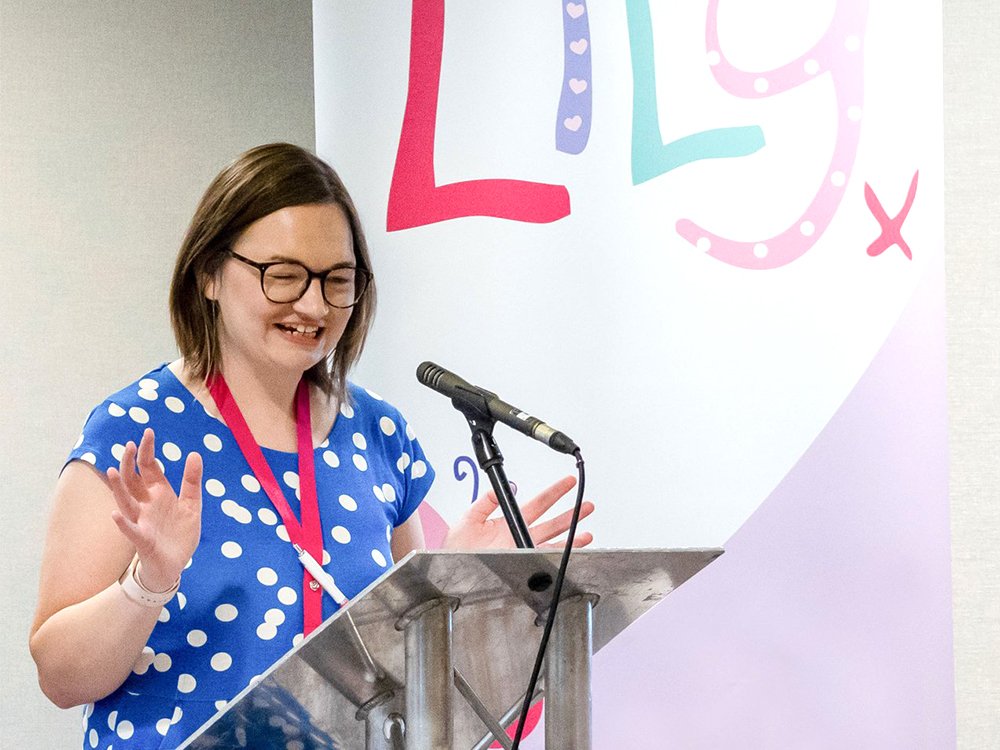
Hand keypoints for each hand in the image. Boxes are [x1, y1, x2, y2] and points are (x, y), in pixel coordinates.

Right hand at [107, 428, 202, 590]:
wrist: (174, 565)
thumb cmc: (179, 534)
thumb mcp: (192, 505)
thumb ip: (192, 481)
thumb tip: (194, 454)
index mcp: (159, 494)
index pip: (150, 468)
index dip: (147, 451)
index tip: (147, 432)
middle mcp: (146, 505)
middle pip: (133, 480)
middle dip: (130, 463)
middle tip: (129, 445)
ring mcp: (142, 522)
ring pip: (126, 502)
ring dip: (119, 488)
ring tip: (113, 471)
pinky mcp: (142, 540)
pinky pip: (131, 530)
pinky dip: (122, 523)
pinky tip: (114, 514)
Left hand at [443, 475, 593, 550]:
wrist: (448, 568)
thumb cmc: (454, 548)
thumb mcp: (468, 518)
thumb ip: (486, 501)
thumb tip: (504, 487)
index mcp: (507, 522)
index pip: (536, 504)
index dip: (553, 493)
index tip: (567, 483)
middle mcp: (517, 536)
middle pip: (551, 523)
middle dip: (570, 514)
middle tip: (586, 505)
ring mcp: (520, 551)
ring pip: (552, 542)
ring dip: (570, 537)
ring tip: (587, 532)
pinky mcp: (519, 564)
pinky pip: (543, 560)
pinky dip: (559, 556)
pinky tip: (572, 552)